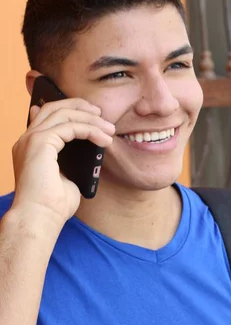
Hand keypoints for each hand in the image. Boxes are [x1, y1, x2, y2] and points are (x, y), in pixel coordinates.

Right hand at [12, 98, 114, 223]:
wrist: (39, 218)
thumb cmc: (53, 207)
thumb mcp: (66, 178)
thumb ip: (72, 162)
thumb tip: (87, 154)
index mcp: (30, 147)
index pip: (47, 116)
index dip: (70, 110)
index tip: (92, 114)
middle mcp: (27, 139)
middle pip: (53, 107)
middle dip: (79, 106)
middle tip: (101, 113)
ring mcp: (31, 139)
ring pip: (63, 113)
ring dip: (90, 119)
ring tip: (110, 128)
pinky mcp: (40, 143)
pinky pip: (70, 126)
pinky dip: (90, 129)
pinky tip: (105, 139)